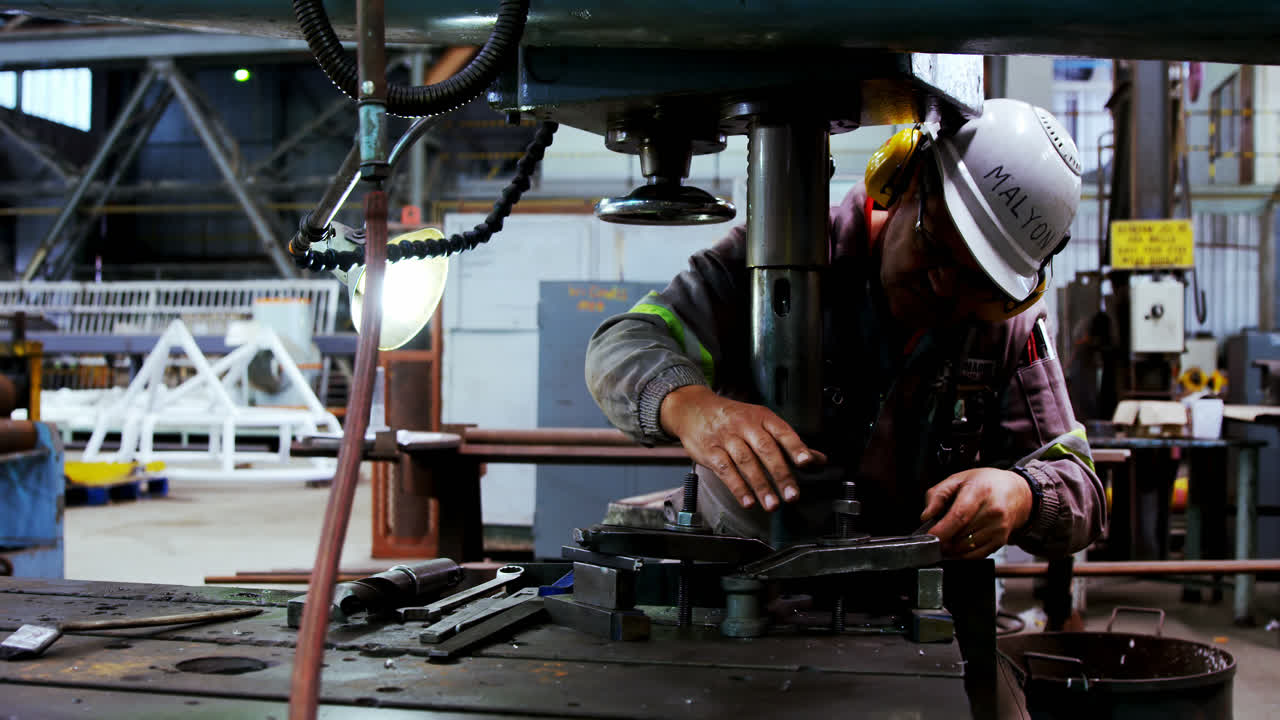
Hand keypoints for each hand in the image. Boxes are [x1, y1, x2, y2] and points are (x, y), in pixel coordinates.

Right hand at [660, 385, 825, 510]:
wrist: (693, 408)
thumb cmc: (732, 418)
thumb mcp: (761, 422)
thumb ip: (789, 443)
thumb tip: (818, 460)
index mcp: (762, 417)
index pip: (782, 432)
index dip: (796, 447)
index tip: (807, 462)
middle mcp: (745, 425)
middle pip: (766, 449)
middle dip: (780, 474)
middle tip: (792, 495)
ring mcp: (726, 438)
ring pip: (746, 462)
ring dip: (761, 485)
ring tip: (772, 504)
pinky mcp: (710, 451)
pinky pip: (725, 470)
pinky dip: (737, 487)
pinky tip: (748, 501)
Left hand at [920, 468, 1032, 558]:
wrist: (1017, 492)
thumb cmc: (985, 484)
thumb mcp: (958, 479)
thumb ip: (937, 495)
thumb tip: (926, 516)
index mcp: (979, 492)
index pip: (959, 516)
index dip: (942, 530)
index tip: (930, 535)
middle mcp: (992, 511)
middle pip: (960, 535)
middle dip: (944, 538)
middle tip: (939, 531)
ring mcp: (999, 528)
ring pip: (966, 548)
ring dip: (953, 546)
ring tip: (951, 534)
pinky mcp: (1001, 541)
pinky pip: (977, 556)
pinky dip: (963, 553)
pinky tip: (959, 543)